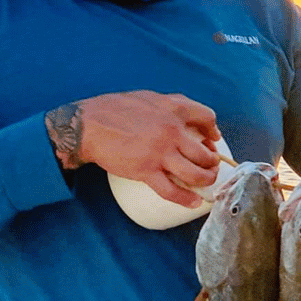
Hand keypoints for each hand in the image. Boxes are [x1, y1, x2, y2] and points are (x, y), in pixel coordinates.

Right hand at [46, 91, 221, 207]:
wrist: (87, 125)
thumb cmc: (115, 109)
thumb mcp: (148, 97)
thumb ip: (171, 105)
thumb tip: (188, 115)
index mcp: (174, 108)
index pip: (208, 118)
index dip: (214, 130)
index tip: (213, 139)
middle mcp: (172, 131)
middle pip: (207, 154)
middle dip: (213, 162)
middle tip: (211, 165)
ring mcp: (160, 153)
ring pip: (196, 174)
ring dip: (206, 181)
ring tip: (206, 182)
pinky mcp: (146, 171)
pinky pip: (172, 191)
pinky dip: (186, 199)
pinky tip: (194, 202)